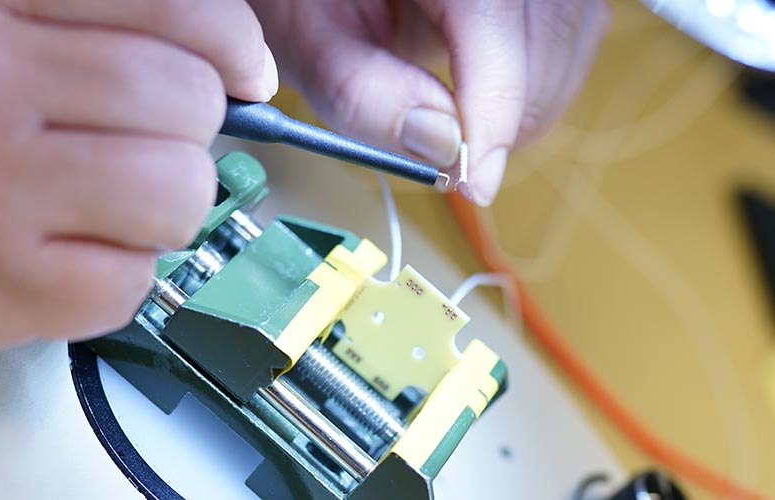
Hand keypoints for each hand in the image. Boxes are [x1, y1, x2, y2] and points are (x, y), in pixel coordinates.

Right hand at [0, 0, 276, 386]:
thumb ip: (55, 20)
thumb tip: (211, 47)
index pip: (178, 8)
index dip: (231, 44)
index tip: (243, 70)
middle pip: (189, 103)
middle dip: (185, 134)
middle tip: (141, 147)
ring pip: (177, 194)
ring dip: (160, 209)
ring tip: (101, 209)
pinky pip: (125, 285)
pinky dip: (110, 280)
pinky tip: (52, 264)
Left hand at [250, 0, 608, 204]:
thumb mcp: (311, 40)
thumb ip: (360, 91)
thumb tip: (439, 146)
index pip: (496, 19)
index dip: (492, 113)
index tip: (475, 184)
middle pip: (541, 47)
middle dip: (498, 125)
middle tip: (448, 166)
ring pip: (566, 53)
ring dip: (517, 115)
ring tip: (451, 121)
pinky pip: (570, 45)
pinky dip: (530, 93)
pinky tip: (479, 98)